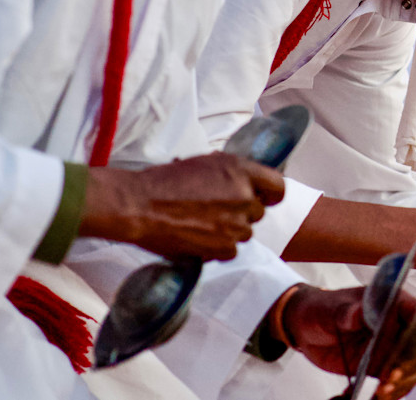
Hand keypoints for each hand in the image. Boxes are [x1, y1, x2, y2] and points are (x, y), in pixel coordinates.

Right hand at [79, 153, 285, 260]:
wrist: (138, 206)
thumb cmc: (163, 181)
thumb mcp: (203, 163)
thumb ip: (230, 173)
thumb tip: (243, 182)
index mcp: (241, 170)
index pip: (277, 186)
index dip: (270, 194)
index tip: (263, 198)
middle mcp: (244, 195)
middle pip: (258, 212)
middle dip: (241, 212)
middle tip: (215, 211)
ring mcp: (235, 224)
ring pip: (245, 233)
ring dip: (229, 231)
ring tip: (201, 224)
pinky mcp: (223, 247)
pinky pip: (231, 251)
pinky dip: (217, 248)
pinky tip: (197, 238)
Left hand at [282, 286, 415, 398]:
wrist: (304, 326)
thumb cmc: (320, 308)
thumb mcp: (330, 309)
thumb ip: (346, 312)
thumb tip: (359, 312)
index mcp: (391, 302)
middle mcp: (397, 325)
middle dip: (412, 364)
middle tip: (391, 378)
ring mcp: (390, 347)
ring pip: (412, 367)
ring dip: (403, 382)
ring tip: (382, 391)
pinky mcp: (380, 366)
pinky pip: (396, 382)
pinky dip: (391, 392)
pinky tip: (379, 396)